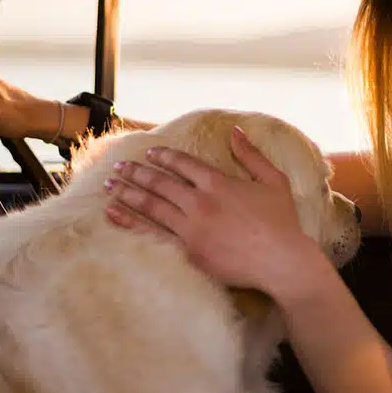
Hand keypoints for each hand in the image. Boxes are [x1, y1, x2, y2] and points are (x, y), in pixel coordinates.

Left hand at [103, 126, 326, 298]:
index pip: (183, 163)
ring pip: (151, 206)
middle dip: (137, 172)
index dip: (164, 156)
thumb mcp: (273, 181)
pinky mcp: (188, 251)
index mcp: (218, 183)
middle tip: (118, 166)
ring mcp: (191, 228)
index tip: (150, 153)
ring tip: (109, 185)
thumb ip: (252, 155)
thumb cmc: (282, 222)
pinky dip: (130, 222)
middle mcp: (200, 202)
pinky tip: (113, 213)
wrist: (281, 261)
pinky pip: (152, 234)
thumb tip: (235, 131)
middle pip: (160, 182)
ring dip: (128, 192)